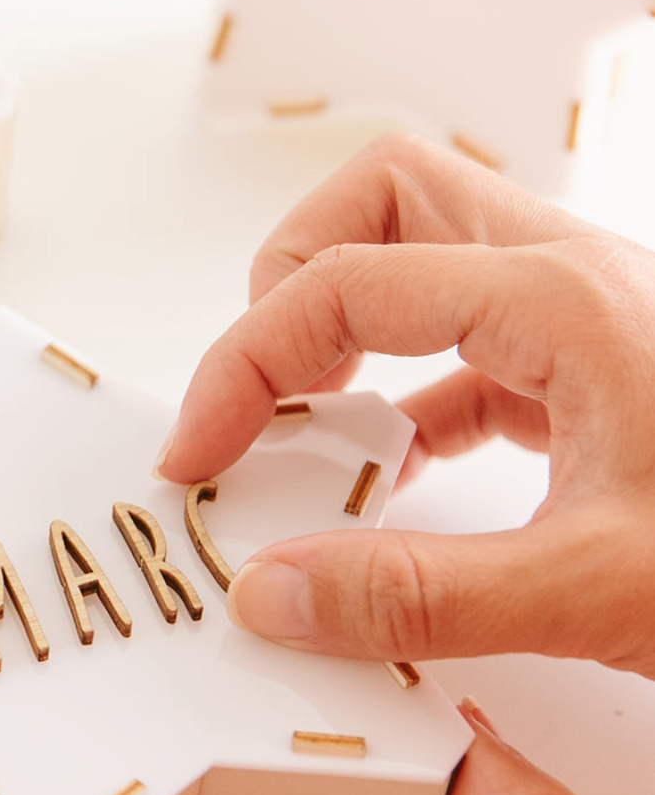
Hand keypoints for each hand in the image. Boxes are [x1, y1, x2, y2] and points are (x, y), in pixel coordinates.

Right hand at [154, 132, 654, 676]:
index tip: (197, 453)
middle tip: (259, 389)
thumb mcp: (596, 590)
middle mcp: (567, 278)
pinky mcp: (590, 369)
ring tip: (306, 428)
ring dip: (341, 327)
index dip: (240, 366)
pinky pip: (460, 346)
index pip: (338, 285)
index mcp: (560, 299)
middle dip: (289, 279)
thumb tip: (272, 594)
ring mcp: (581, 317)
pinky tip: (389, 477)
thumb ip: (417, 596)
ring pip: (421, 255)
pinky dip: (398, 396)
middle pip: (381, 198)